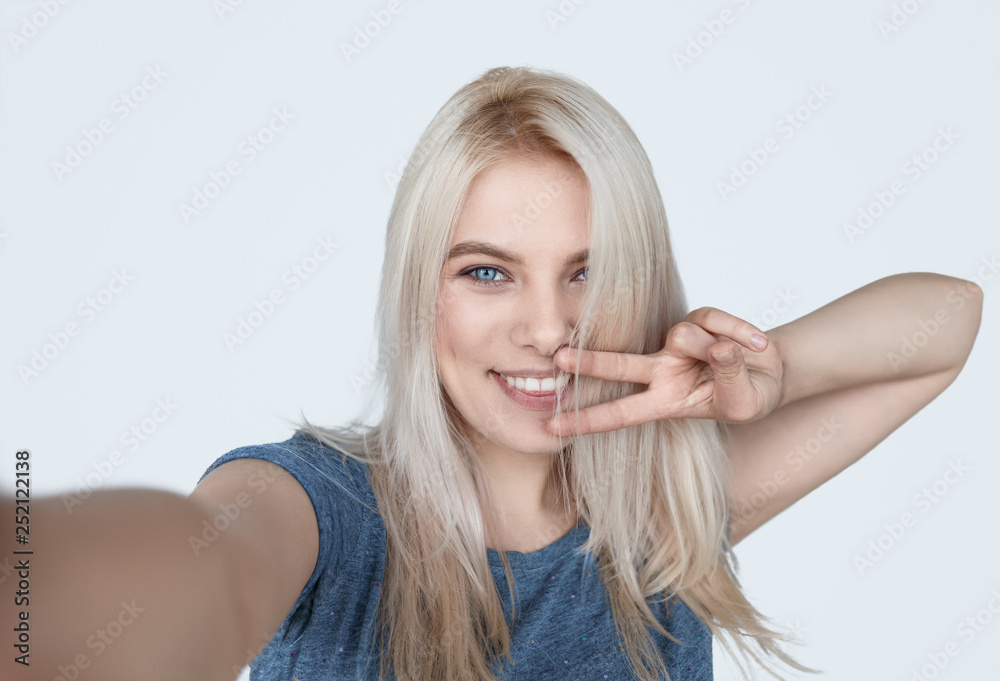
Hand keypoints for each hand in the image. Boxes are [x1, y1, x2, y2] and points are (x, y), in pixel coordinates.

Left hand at [547, 307, 783, 435]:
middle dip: (590, 362)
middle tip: (559, 359)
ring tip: (744, 358)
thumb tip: (713, 346)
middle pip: (620, 365)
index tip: (552, 427)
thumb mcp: (742, 401)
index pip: (621, 413)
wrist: (772, 372)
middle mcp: (663, 370)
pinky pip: (715, 320)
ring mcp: (678, 343)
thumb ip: (727, 375)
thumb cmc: (748, 395)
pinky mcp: (698, 318)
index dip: (588, 421)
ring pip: (685, 337)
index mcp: (665, 401)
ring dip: (719, 348)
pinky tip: (755, 344)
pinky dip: (739, 332)